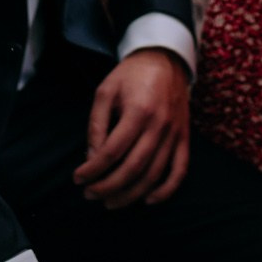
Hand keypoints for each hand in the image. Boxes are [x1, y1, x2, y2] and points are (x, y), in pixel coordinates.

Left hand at [73, 50, 190, 207]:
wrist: (165, 59)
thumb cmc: (130, 76)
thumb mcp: (105, 92)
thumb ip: (96, 125)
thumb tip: (91, 159)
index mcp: (138, 111)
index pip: (112, 151)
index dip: (93, 169)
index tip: (78, 178)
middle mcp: (159, 125)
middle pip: (133, 168)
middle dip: (108, 187)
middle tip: (90, 194)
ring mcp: (174, 134)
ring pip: (153, 175)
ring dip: (130, 195)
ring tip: (110, 202)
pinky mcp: (184, 138)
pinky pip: (180, 171)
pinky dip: (165, 191)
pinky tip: (147, 200)